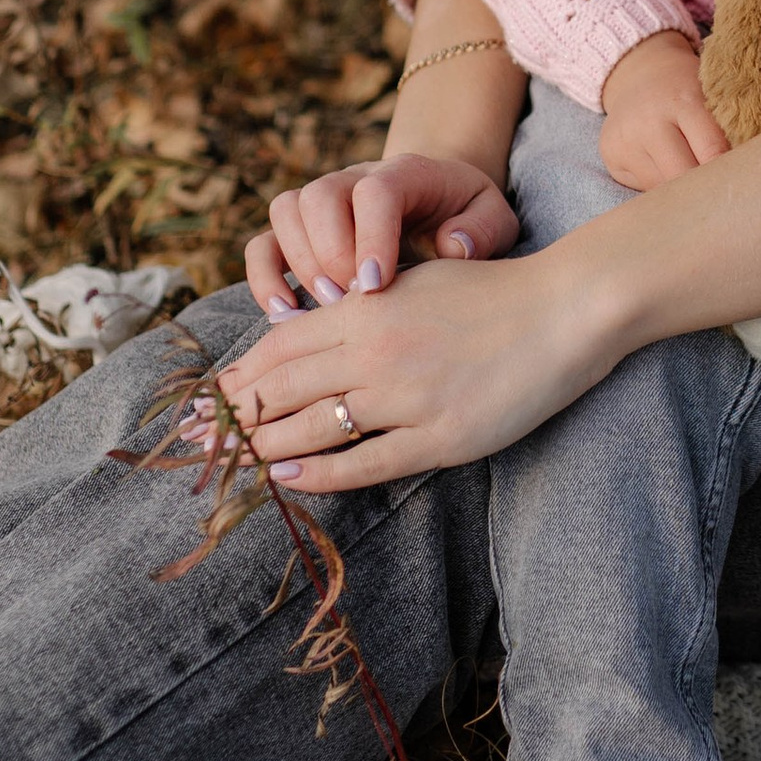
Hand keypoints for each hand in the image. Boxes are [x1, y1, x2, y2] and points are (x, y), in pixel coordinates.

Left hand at [206, 246, 620, 493]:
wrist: (562, 311)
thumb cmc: (490, 292)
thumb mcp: (414, 281)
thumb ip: (361, 305)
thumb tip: (305, 332)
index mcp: (366, 307)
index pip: (278, 347)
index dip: (236, 378)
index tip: (206, 400)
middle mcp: (376, 351)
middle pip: (281, 389)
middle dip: (233, 418)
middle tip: (197, 442)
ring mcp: (406, 397)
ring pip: (312, 428)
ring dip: (264, 448)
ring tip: (234, 464)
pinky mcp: (440, 437)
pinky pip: (364, 462)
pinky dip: (320, 474)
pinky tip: (290, 479)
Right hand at [242, 153, 519, 315]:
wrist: (441, 202)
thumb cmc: (467, 217)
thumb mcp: (492, 217)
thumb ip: (482, 229)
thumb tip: (453, 246)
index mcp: (406, 173)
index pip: (376, 191)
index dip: (370, 237)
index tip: (374, 287)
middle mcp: (355, 179)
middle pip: (319, 195)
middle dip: (330, 254)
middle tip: (350, 302)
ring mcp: (322, 201)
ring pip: (286, 211)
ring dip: (298, 265)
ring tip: (325, 311)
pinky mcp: (300, 231)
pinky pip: (264, 243)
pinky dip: (264, 278)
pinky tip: (285, 316)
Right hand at [598, 31, 730, 189]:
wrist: (640, 72)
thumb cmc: (685, 88)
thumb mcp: (709, 95)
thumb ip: (726, 129)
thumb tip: (742, 175)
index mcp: (683, 100)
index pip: (712, 150)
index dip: (729, 173)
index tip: (742, 185)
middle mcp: (650, 121)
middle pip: (683, 175)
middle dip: (704, 188)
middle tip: (721, 194)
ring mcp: (627, 139)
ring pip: (662, 187)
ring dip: (682, 189)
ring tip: (693, 178)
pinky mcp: (611, 154)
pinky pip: (643, 186)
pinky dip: (660, 184)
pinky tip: (665, 166)